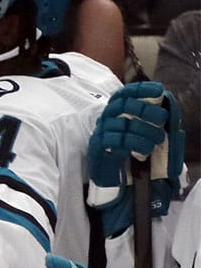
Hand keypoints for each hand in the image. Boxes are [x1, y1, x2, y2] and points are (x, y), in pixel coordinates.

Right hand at [87, 82, 184, 235]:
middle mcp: (105, 119)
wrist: (109, 178)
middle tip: (162, 118)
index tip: (159, 90)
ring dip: (145, 131)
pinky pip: (118, 141)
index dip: (141, 89)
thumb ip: (149, 123)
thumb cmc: (126, 153)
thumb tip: (169, 112)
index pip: (124, 93)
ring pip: (124, 124)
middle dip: (145, 109)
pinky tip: (146, 150)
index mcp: (114, 112)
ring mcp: (101, 132)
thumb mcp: (139, 134)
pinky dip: (136, 144)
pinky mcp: (99, 148)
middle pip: (123, 105)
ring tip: (158, 140)